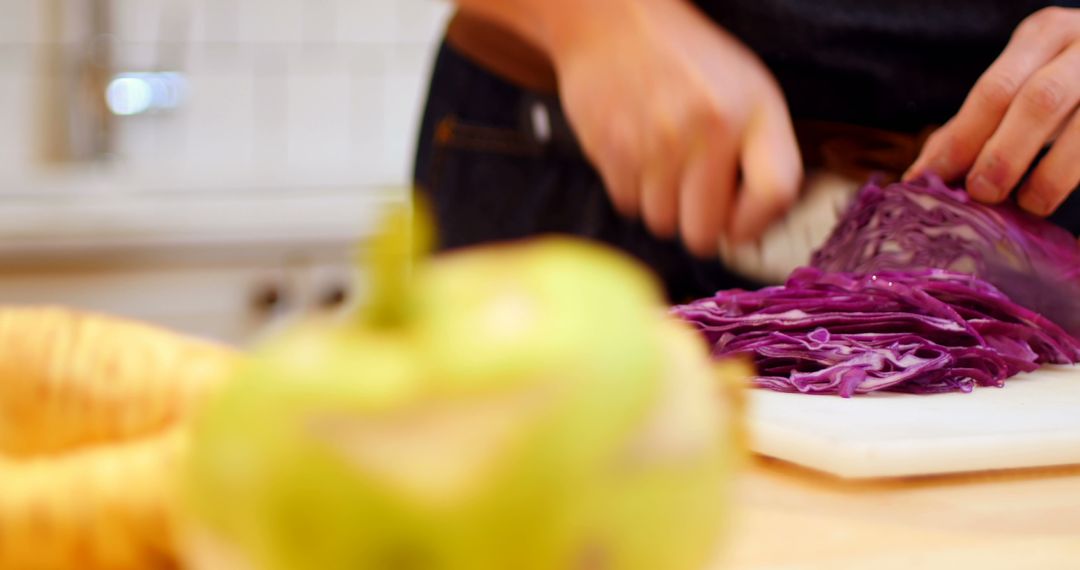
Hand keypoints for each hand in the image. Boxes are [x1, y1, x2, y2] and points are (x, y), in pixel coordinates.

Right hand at [547, 0, 801, 255]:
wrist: (615, 22)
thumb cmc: (687, 63)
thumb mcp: (747, 90)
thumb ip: (760, 153)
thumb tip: (749, 231)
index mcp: (752, 110)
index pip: (774, 192)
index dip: (756, 224)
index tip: (741, 227)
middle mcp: (707, 127)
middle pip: (705, 231)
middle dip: (699, 224)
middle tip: (693, 199)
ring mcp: (656, 142)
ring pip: (662, 223)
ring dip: (663, 206)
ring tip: (663, 164)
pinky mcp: (612, 149)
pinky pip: (627, 204)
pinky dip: (632, 189)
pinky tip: (638, 153)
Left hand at [907, 7, 1079, 215]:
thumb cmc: (1054, 84)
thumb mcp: (1015, 86)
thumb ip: (970, 126)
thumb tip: (919, 177)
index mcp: (1043, 36)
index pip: (996, 88)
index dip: (962, 139)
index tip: (930, 179)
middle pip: (1041, 101)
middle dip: (1004, 154)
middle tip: (982, 193)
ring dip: (1050, 177)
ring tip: (1027, 204)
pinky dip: (1076, 181)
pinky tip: (1053, 203)